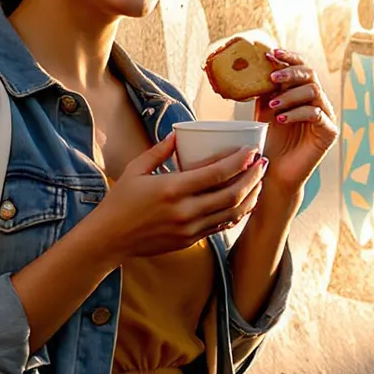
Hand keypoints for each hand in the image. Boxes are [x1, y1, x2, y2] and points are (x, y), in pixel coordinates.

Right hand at [78, 133, 263, 263]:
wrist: (109, 238)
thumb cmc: (120, 201)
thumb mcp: (136, 169)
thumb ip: (160, 150)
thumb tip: (179, 133)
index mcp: (173, 188)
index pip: (217, 174)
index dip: (240, 162)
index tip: (252, 151)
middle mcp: (185, 210)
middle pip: (232, 194)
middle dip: (253, 177)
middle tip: (263, 163)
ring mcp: (190, 228)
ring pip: (232, 213)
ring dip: (250, 196)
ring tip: (259, 181)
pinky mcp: (190, 240)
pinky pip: (221, 226)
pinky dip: (237, 213)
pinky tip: (244, 202)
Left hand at [256, 47, 337, 195]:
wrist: (273, 171)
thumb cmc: (269, 140)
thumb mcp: (264, 109)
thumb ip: (266, 88)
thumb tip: (258, 63)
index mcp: (302, 92)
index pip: (301, 67)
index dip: (289, 57)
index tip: (272, 52)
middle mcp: (317, 100)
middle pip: (310, 75)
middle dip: (290, 72)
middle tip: (272, 76)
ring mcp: (326, 115)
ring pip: (314, 91)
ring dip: (291, 95)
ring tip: (273, 106)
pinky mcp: (329, 131)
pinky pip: (316, 114)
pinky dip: (297, 113)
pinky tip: (281, 119)